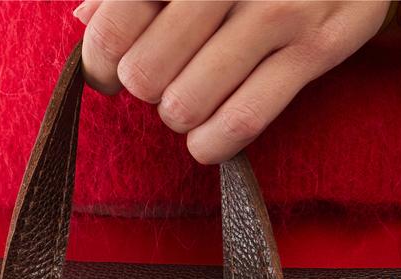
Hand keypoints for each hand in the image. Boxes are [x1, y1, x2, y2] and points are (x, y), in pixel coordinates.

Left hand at [74, 0, 389, 162]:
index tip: (108, 71)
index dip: (99, 63)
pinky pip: (242, 120)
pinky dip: (212, 143)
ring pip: (187, 104)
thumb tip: (84, 23)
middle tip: (164, 77)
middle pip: (146, 74)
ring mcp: (277, 9)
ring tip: (194, 98)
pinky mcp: (316, 47)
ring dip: (181, 116)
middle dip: (147, 88)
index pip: (114, 25)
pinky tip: (208, 135)